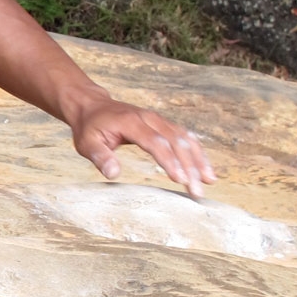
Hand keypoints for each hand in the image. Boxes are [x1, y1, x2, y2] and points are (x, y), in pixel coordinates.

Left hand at [67, 96, 216, 196]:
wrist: (91, 105)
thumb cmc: (89, 127)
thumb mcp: (87, 143)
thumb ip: (100, 157)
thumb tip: (113, 173)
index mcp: (131, 122)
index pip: (155, 143)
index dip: (169, 161)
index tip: (180, 180)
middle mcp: (149, 118)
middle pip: (175, 142)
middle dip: (189, 167)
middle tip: (197, 191)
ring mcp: (158, 120)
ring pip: (184, 138)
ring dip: (199, 159)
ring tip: (209, 181)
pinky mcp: (163, 124)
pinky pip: (184, 136)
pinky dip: (197, 152)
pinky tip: (205, 168)